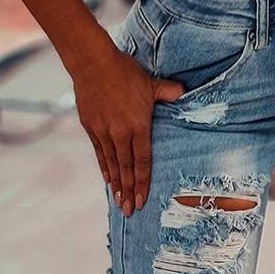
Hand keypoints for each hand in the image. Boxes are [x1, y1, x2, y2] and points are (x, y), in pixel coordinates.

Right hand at [71, 38, 184, 215]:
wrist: (92, 62)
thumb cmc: (124, 71)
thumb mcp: (150, 82)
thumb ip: (167, 92)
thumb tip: (183, 93)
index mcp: (138, 126)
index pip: (143, 161)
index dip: (143, 183)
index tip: (142, 200)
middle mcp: (120, 133)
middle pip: (127, 169)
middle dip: (129, 191)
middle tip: (130, 211)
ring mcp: (103, 132)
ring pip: (112, 164)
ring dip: (116, 185)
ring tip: (119, 202)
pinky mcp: (91, 127)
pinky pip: (100, 153)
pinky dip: (105, 168)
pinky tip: (108, 180)